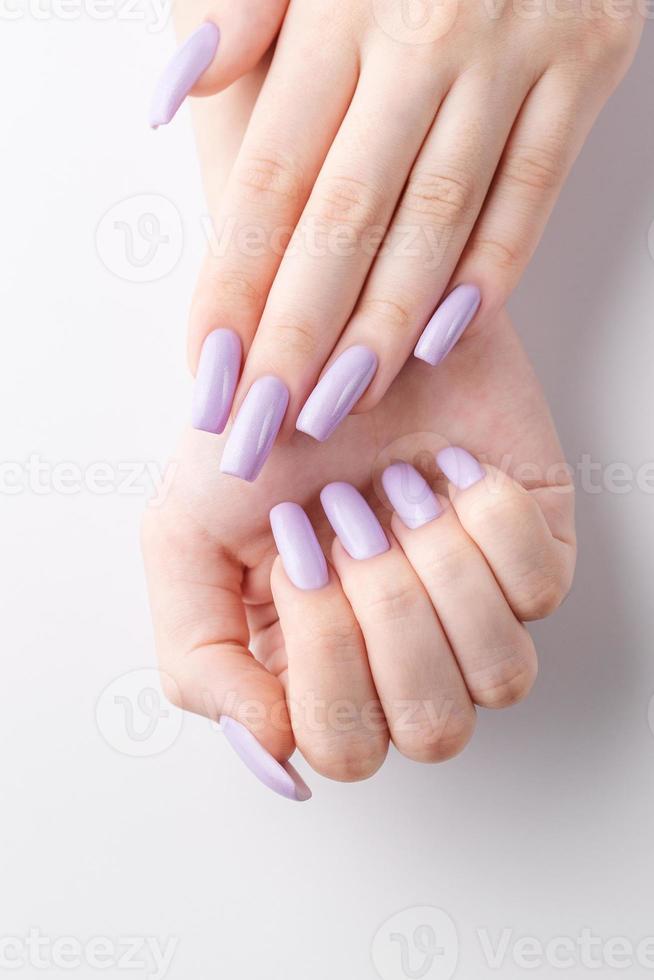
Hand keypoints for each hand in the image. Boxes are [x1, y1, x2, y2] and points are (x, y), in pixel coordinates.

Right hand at [142, 308, 575, 798]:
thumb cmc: (258, 430)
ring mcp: (476, 610)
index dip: (324, 664)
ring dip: (438, 575)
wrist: (326, 333)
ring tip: (397, 492)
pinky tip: (448, 473)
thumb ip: (200, 660)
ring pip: (499, 679)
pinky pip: (541, 590)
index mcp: (317, 668)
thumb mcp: (183, 539)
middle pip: (428, 730)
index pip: (341, 748)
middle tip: (345, 517)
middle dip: (383, 616)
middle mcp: (403, 655)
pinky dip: (487, 525)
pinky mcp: (535, 554)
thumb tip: (272, 751)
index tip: (294, 553)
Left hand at [151, 0, 641, 477]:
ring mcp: (513, 57)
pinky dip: (493, 269)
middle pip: (346, 218)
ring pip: (439, 220)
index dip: (235, 282)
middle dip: (298, 333)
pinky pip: (533, 189)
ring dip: (386, 325)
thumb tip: (175, 98)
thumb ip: (236, 3)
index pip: (272, 177)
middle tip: (264, 420)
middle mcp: (424, 38)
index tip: (210, 366)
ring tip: (339, 402)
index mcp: (342, 6)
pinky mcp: (584, 68)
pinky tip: (446, 338)